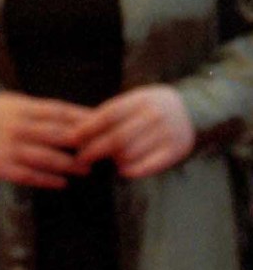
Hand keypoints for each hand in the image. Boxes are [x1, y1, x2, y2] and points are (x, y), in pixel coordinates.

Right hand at [0, 92, 93, 187]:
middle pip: (58, 134)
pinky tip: (62, 183)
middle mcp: (17, 126)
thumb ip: (31, 110)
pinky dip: (47, 180)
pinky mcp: (0, 166)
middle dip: (82, 143)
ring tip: (85, 169)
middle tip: (102, 150)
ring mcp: (8, 147)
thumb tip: (64, 117)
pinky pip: (28, 175)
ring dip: (68, 164)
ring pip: (46, 157)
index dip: (82, 117)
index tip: (102, 123)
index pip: (59, 111)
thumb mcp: (5, 103)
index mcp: (20, 106)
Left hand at [69, 85, 195, 178]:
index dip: (88, 128)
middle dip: (95, 149)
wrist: (197, 109)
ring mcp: (167, 134)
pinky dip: (132, 170)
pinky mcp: (176, 151)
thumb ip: (113, 112)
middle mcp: (154, 116)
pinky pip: (149, 165)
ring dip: (114, 160)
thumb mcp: (137, 99)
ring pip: (131, 153)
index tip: (73, 138)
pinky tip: (123, 170)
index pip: (109, 115)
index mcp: (141, 99)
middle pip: (117, 137)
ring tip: (106, 161)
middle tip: (81, 158)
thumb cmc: (155, 106)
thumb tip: (80, 130)